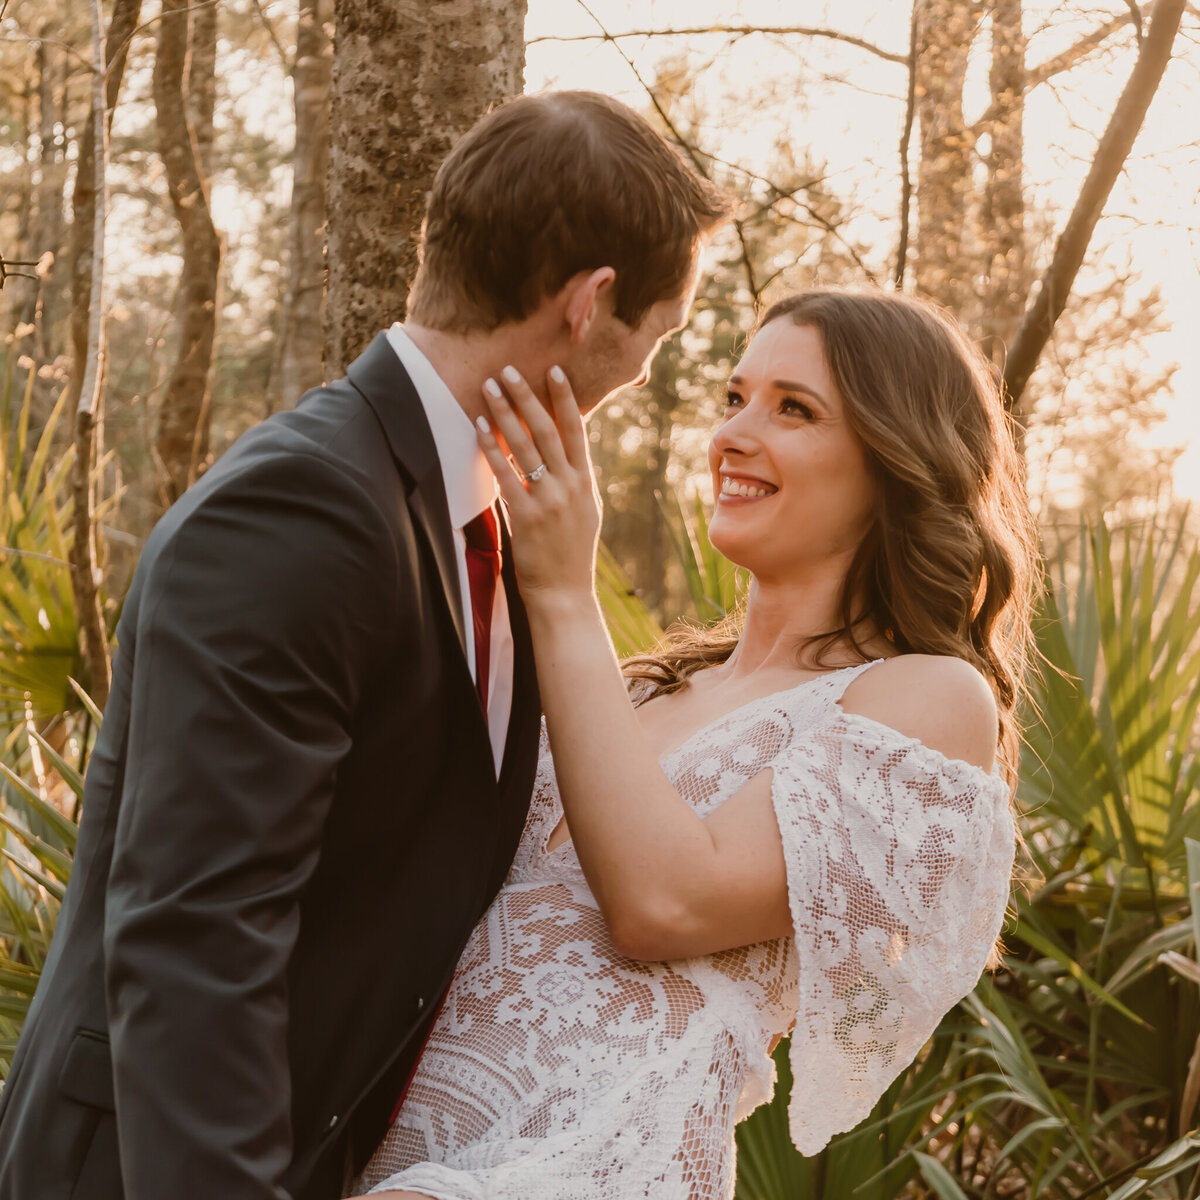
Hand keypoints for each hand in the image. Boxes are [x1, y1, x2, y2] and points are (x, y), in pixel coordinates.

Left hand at [476, 365, 601, 605]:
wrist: (565, 594)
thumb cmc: (571, 554)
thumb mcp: (585, 512)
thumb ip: (576, 482)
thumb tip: (566, 455)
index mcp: (586, 482)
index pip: (576, 430)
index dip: (564, 398)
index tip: (554, 370)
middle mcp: (570, 486)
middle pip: (547, 429)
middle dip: (527, 395)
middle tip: (509, 369)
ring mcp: (550, 500)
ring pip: (525, 446)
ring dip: (505, 413)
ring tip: (489, 387)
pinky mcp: (527, 516)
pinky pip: (506, 474)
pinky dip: (492, 448)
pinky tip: (479, 428)